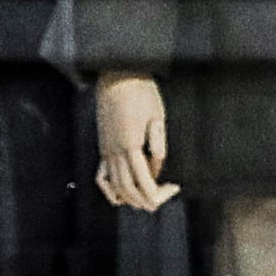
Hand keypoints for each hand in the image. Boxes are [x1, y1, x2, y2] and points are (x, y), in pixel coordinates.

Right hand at [94, 74, 177, 212]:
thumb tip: (156, 171)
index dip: (160, 193)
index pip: (144, 183)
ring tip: (147, 198)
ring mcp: (105, 151)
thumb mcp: (158, 118)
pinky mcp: (102, 147)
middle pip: (129, 191)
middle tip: (164, 197)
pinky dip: (111, 191)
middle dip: (147, 201)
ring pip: (115, 187)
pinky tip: (121, 194)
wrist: (117, 75)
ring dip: (131, 199)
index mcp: (130, 146)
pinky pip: (102, 178)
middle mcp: (114, 152)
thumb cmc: (140, 92)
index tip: (173, 187)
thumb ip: (158, 147)